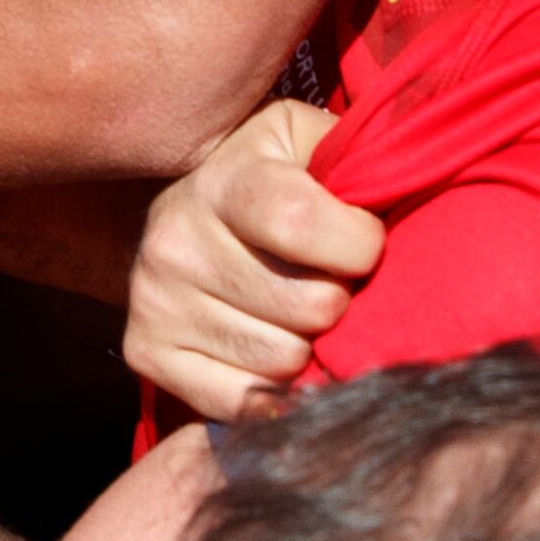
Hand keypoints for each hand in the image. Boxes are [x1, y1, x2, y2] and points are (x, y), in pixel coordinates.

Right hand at [122, 101, 379, 420]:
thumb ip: (355, 155)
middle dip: (340, 300)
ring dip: (308, 344)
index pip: (301, 222)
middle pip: (307, 306)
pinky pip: (239, 401)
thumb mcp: (308, 139)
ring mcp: (154, 299)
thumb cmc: (274, 175)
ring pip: (282, 360)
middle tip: (328, 281)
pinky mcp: (144, 351)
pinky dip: (271, 389)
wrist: (189, 205)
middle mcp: (175, 238)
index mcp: (224, 179)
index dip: (358, 244)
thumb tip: (395, 198)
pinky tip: (270, 350)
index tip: (365, 241)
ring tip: (294, 310)